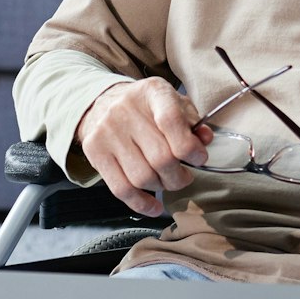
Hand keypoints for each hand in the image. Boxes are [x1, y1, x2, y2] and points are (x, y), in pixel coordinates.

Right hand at [73, 78, 212, 218]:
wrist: (103, 102)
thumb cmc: (147, 108)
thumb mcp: (174, 103)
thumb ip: (193, 122)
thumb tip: (205, 139)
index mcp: (153, 92)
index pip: (172, 121)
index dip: (190, 147)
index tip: (199, 158)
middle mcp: (126, 109)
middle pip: (160, 158)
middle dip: (179, 176)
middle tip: (184, 176)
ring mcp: (107, 131)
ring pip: (143, 177)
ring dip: (161, 187)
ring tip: (166, 181)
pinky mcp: (95, 151)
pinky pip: (121, 189)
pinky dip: (141, 203)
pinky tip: (154, 206)